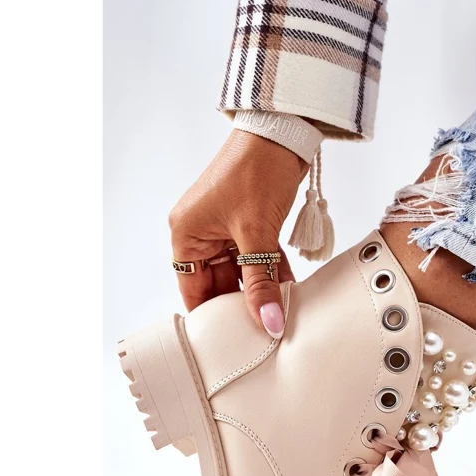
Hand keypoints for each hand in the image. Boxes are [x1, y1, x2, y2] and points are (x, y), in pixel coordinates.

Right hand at [169, 130, 307, 336]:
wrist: (282, 132)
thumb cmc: (256, 171)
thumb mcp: (256, 234)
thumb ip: (261, 282)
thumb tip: (268, 323)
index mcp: (186, 234)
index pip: (192, 289)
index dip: (210, 316)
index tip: (228, 343)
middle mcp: (201, 232)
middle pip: (218, 283)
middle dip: (241, 305)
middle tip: (261, 332)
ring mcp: (226, 228)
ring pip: (242, 272)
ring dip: (260, 290)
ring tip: (278, 316)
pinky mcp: (249, 223)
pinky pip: (257, 258)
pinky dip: (271, 272)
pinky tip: (289, 292)